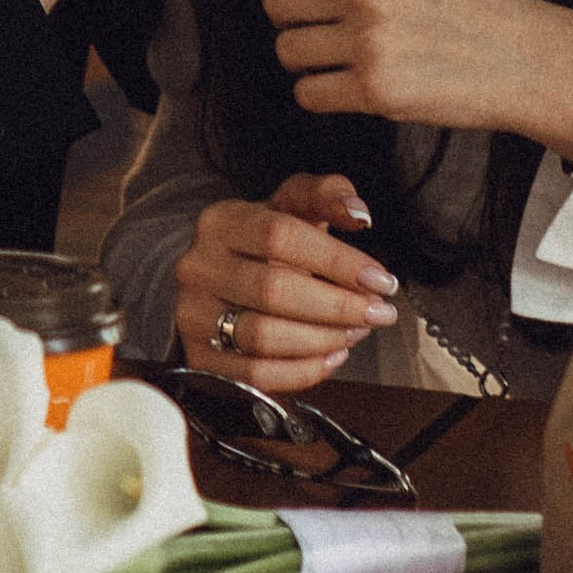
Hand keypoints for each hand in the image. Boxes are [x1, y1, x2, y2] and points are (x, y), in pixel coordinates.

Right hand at [172, 174, 400, 386]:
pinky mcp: (199, 359)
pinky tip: (331, 356)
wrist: (220, 280)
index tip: (380, 280)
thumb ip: (327, 195)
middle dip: (338, 306)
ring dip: (323, 339)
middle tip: (378, 313)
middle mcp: (198, 267)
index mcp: (221, 221)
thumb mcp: (291, 207)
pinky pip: (256, 376)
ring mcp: (193, 315)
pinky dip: (303, 372)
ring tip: (355, 332)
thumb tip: (357, 214)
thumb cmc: (264, 244)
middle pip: (273, 290)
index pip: (280, 236)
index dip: (337, 260)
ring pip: (263, 337)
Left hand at [262, 0, 572, 161]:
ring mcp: (369, 39)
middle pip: (276, 4)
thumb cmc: (472, 11)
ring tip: (346, 62)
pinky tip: (355, 87)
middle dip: (291, 22)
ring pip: (287, 51)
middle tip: (323, 34)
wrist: (527, 57)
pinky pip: (308, 94)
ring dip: (308, 62)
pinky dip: (323, 95)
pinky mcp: (375, 89)